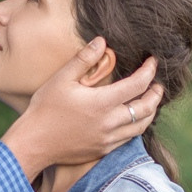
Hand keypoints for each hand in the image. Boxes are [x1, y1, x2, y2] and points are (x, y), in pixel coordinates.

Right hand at [0, 37, 163, 178]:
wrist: (33, 142)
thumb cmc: (45, 108)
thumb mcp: (61, 79)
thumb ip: (84, 59)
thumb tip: (101, 41)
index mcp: (101, 103)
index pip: (137, 85)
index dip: (149, 71)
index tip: (152, 62)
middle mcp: (109, 123)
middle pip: (146, 108)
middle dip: (156, 94)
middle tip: (157, 84)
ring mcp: (107, 139)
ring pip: (141, 126)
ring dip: (150, 112)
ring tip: (149, 100)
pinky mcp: (103, 149)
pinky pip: (128, 138)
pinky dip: (136, 126)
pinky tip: (131, 118)